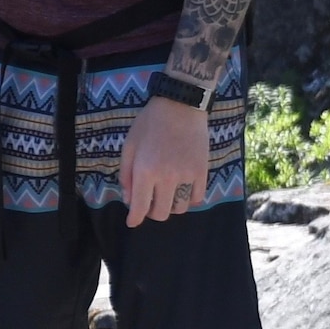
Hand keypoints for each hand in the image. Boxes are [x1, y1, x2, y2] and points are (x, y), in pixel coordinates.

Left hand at [119, 94, 209, 225]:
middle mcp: (166, 177)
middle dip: (152, 211)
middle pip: (161, 213)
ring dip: (171, 206)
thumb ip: (126, 174)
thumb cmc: (150, 123)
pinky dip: (189, 199)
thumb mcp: (129, 144)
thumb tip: (129, 199)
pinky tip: (183, 190)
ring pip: (180, 209)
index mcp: (145, 170)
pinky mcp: (202, 172)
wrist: (180, 106)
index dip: (135, 219)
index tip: (132, 223)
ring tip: (167, 194)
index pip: (140, 207)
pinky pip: (197, 198)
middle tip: (150, 202)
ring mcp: (186, 176)